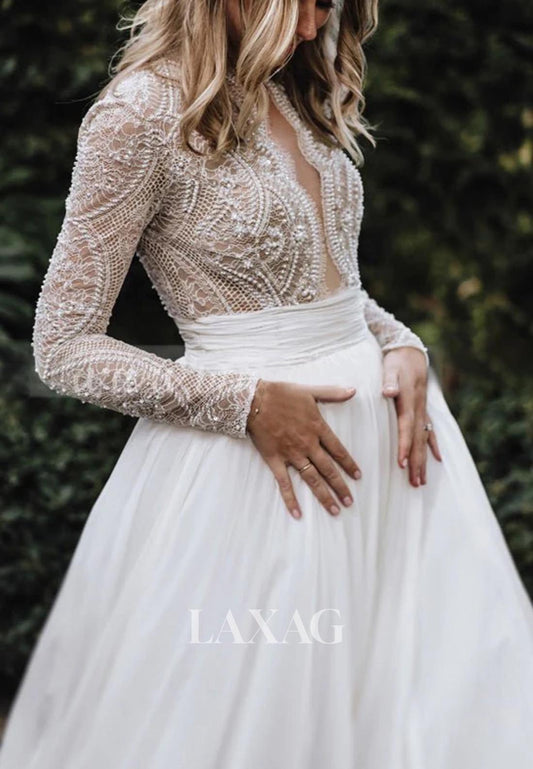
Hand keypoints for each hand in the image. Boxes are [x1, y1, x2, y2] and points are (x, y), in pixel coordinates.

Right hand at [246, 380, 361, 519]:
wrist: (253, 400)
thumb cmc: (281, 393)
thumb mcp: (310, 391)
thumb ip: (332, 393)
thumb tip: (353, 390)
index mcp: (317, 428)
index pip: (338, 451)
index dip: (349, 464)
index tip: (358, 477)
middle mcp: (307, 445)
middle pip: (328, 470)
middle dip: (340, 487)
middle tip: (350, 502)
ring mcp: (291, 454)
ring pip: (312, 479)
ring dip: (324, 496)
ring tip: (335, 510)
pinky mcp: (275, 460)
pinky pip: (284, 483)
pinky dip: (290, 499)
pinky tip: (297, 514)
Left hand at [381, 347, 442, 486]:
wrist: (410, 350)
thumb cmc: (396, 361)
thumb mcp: (390, 367)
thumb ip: (389, 379)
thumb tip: (389, 391)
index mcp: (409, 401)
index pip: (407, 427)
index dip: (405, 445)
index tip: (402, 463)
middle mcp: (418, 408)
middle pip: (418, 439)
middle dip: (417, 462)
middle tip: (415, 483)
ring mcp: (423, 410)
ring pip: (424, 439)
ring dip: (424, 460)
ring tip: (422, 480)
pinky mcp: (423, 409)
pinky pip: (430, 430)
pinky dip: (433, 445)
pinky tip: (437, 459)